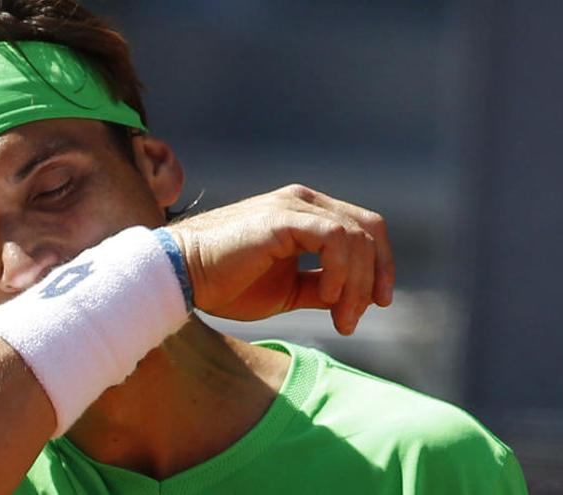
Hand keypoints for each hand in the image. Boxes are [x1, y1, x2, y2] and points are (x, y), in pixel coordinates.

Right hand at [166, 184, 394, 334]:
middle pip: (368, 230)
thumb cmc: (225, 284)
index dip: (380, 265)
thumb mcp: (287, 291)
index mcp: (306, 214)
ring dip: (357, 283)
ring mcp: (294, 206)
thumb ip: (321, 287)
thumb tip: (354, 299)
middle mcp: (304, 202)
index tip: (378, 304)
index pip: (364, 229)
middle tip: (353, 319)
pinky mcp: (282, 218)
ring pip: (356, 236)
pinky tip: (327, 296)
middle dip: (373, 279)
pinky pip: (335, 238)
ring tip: (339, 317)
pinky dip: (341, 270)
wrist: (182, 276)